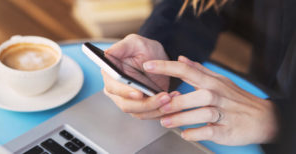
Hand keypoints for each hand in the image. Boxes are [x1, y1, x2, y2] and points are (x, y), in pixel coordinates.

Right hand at [102, 34, 171, 118]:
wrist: (158, 59)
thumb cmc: (144, 49)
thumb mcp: (135, 42)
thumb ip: (121, 47)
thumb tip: (106, 53)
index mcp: (110, 74)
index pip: (113, 87)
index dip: (125, 92)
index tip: (139, 93)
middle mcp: (116, 90)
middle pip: (126, 104)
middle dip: (146, 103)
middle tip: (164, 96)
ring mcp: (128, 100)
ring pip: (139, 112)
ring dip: (156, 108)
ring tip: (171, 97)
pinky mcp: (141, 107)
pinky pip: (149, 114)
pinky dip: (162, 111)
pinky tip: (173, 100)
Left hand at [143, 56, 277, 144]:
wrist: (263, 118)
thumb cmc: (236, 98)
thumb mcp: (219, 80)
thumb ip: (198, 70)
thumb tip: (181, 59)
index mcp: (212, 82)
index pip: (187, 70)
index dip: (166, 67)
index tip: (148, 65)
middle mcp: (218, 95)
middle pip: (197, 94)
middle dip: (176, 101)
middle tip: (159, 105)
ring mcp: (224, 113)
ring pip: (203, 113)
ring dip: (182, 118)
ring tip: (166, 122)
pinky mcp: (227, 130)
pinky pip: (210, 131)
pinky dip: (195, 133)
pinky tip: (185, 134)